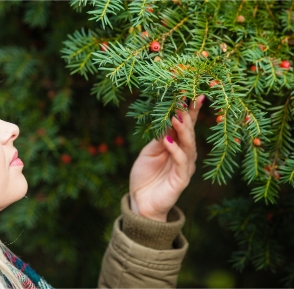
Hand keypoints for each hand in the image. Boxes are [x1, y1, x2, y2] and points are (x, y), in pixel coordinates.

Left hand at [129, 95, 204, 221]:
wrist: (140, 203)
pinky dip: (176, 150)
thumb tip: (168, 117)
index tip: (190, 92)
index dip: (188, 110)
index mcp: (176, 146)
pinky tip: (168, 140)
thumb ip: (159, 138)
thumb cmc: (145, 177)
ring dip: (183, 130)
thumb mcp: (148, 152)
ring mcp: (184, 166)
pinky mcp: (182, 179)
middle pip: (190, 132)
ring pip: (189, 145)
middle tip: (187, 98)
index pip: (184, 125)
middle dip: (189, 115)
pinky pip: (181, 162)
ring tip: (177, 116)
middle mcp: (184, 154)